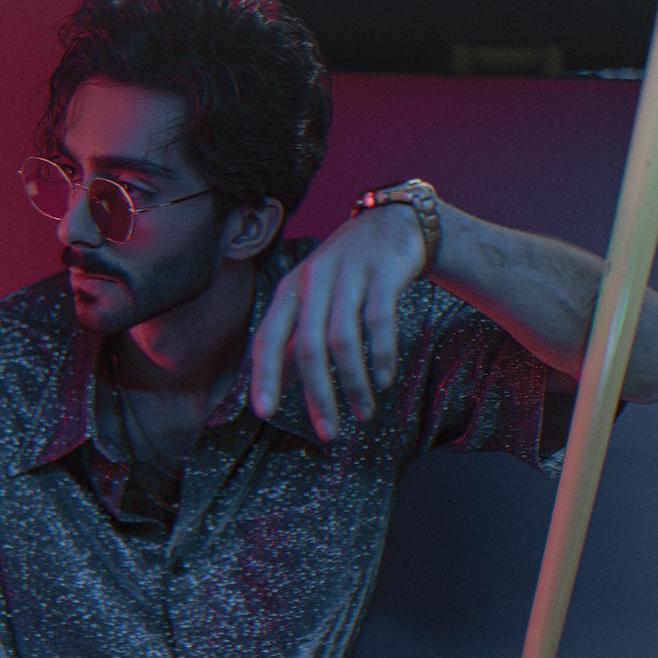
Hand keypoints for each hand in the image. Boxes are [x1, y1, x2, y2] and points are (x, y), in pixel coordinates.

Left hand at [251, 206, 425, 439]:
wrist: (394, 224)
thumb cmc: (347, 274)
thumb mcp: (314, 300)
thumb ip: (296, 339)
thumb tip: (279, 385)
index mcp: (290, 290)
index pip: (267, 338)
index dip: (264, 376)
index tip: (264, 414)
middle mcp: (313, 279)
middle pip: (308, 347)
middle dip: (317, 396)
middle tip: (328, 433)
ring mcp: (348, 273)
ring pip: (343, 340)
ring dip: (354, 384)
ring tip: (364, 413)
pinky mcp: (383, 272)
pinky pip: (379, 323)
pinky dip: (382, 357)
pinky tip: (384, 381)